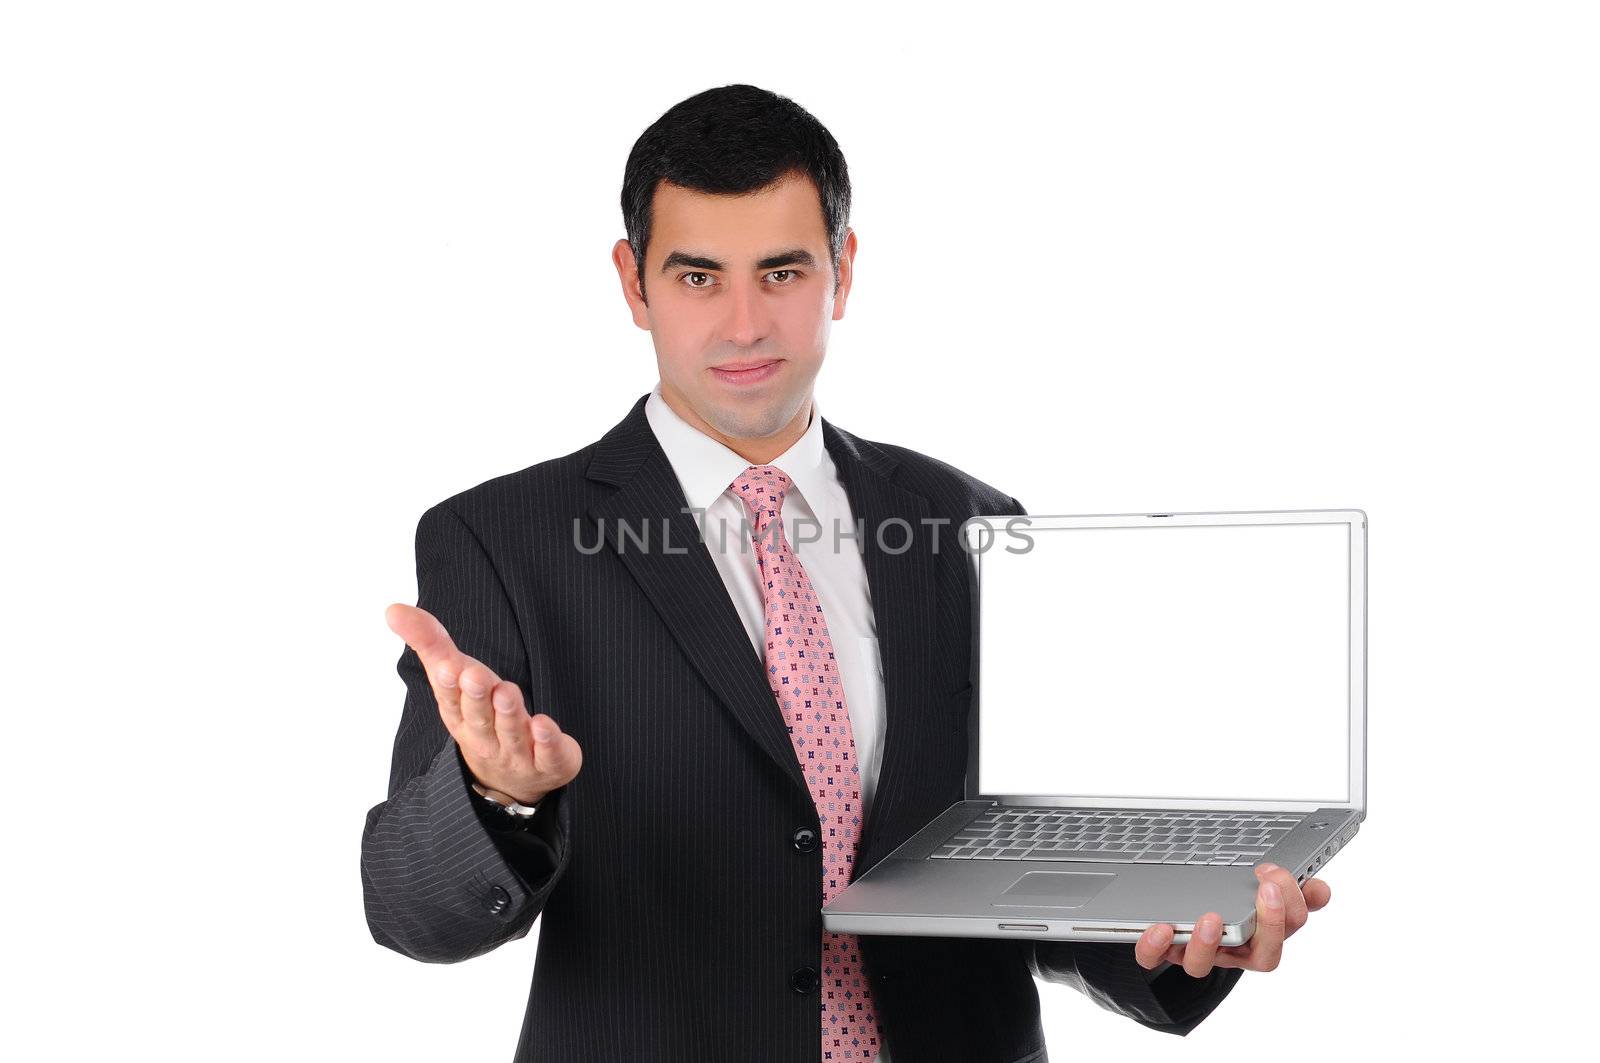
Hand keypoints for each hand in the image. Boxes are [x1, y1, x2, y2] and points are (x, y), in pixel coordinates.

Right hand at [385, 603, 582, 805]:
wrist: (513, 778)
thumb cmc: (480, 714)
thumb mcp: (456, 678)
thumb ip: (431, 642)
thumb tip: (394, 609)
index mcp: (459, 716)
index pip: (451, 700)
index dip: (449, 684)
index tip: (448, 667)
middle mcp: (485, 736)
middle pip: (479, 716)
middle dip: (475, 696)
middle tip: (474, 675)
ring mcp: (516, 751)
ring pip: (511, 731)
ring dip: (508, 712)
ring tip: (506, 691)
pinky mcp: (549, 760)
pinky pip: (547, 752)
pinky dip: (546, 739)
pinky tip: (543, 724)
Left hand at [1134, 863, 1331, 976]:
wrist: (1181, 927)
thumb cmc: (1231, 908)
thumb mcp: (1262, 896)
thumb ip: (1293, 892)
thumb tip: (1319, 889)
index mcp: (1263, 935)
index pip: (1291, 930)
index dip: (1290, 906)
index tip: (1276, 873)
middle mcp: (1234, 952)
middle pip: (1264, 957)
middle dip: (1271, 924)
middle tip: (1268, 888)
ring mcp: (1198, 955)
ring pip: (1203, 966)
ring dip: (1208, 943)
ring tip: (1210, 917)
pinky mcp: (1162, 952)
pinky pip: (1155, 959)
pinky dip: (1155, 946)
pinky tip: (1162, 926)